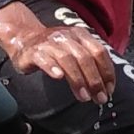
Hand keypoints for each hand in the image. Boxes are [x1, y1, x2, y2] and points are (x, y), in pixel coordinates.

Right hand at [0, 3, 116, 104]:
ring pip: (67, 59)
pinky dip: (52, 67)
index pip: (99, 52)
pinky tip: (58, 78)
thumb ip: (90, 62)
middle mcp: (66, 37)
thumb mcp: (75, 49)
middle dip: (95, 80)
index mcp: (80, 35)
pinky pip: (44, 59)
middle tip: (99, 98)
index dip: (107, 71)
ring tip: (84, 97)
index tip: (109, 89)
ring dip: (78, 79)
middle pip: (85, 57)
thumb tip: (106, 86)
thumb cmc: (54, 49)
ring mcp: (49, 43)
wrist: (24, 38)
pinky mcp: (34, 52)